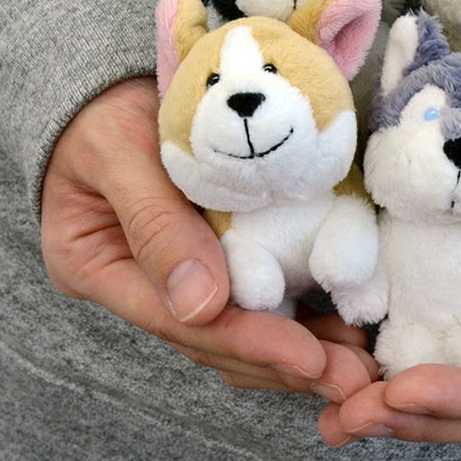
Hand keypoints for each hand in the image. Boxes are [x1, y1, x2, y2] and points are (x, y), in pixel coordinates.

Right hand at [41, 77, 377, 400]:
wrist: (107, 78)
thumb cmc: (101, 108)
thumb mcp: (116, 151)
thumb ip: (154, 222)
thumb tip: (202, 304)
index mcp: (100, 269)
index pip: (182, 323)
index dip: (249, 344)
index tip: (309, 360)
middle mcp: (141, 284)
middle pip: (216, 341)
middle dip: (285, 365)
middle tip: (354, 383)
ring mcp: (177, 272)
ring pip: (241, 327)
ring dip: (300, 351)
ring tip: (359, 367)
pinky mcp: (213, 251)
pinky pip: (257, 293)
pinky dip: (299, 314)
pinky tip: (342, 324)